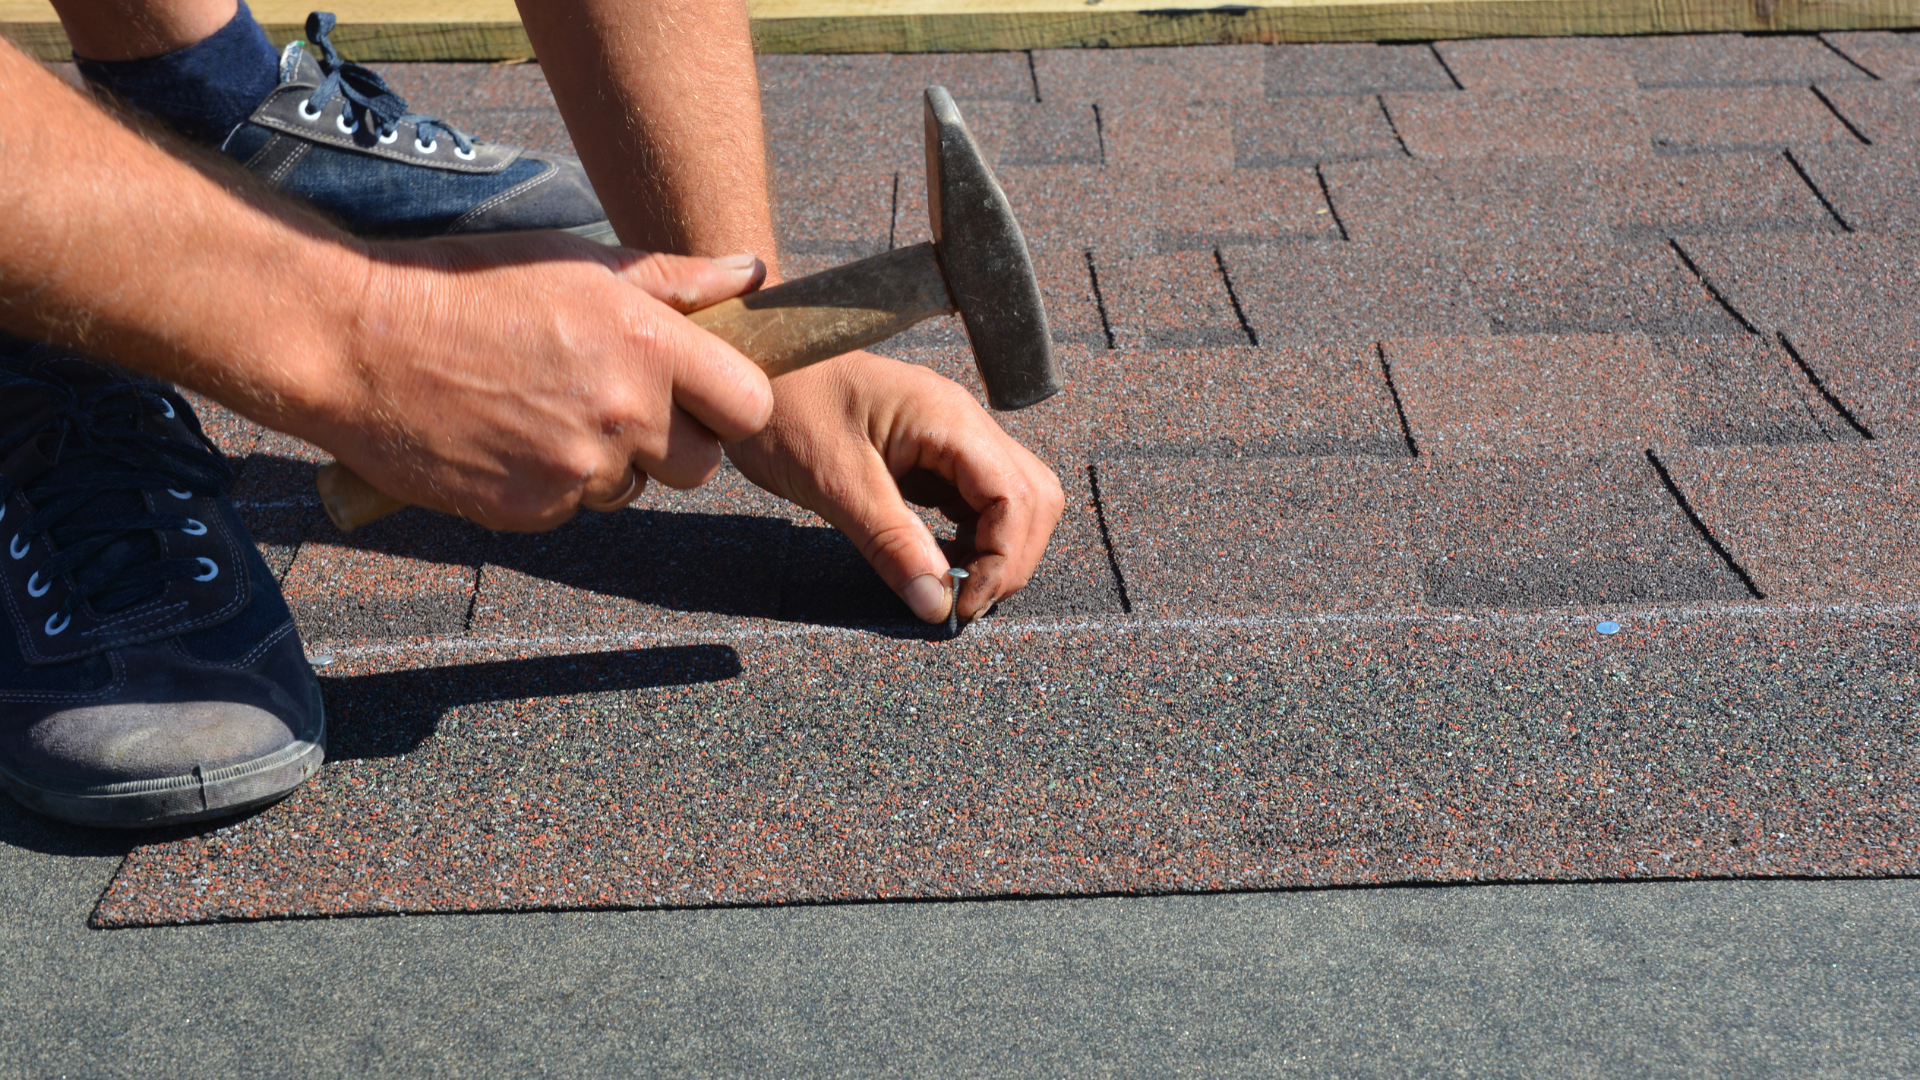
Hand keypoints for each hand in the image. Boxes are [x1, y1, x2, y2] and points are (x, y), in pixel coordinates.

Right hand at [309, 232, 772, 530]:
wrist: (355, 342)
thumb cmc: (469, 286)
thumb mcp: (577, 262)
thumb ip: (674, 280)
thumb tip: (751, 274)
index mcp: (647, 345)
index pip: (749, 405)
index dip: (730, 403)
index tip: (702, 393)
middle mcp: (623, 413)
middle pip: (700, 465)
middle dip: (672, 442)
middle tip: (618, 403)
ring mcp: (577, 470)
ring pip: (632, 488)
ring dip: (606, 461)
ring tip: (544, 407)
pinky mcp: (532, 510)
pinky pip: (572, 507)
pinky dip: (551, 482)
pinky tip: (510, 435)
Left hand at [725, 350, 1064, 623]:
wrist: (746, 368)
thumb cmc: (783, 407)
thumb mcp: (834, 482)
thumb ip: (891, 544)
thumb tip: (938, 605)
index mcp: (947, 418)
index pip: (1018, 497)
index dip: (1004, 560)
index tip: (962, 604)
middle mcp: (962, 422)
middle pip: (1032, 498)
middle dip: (1010, 558)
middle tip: (961, 601)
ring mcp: (950, 436)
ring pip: (1012, 500)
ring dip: (995, 550)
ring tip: (950, 585)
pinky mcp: (931, 453)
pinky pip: (977, 500)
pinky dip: (971, 538)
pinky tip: (938, 560)